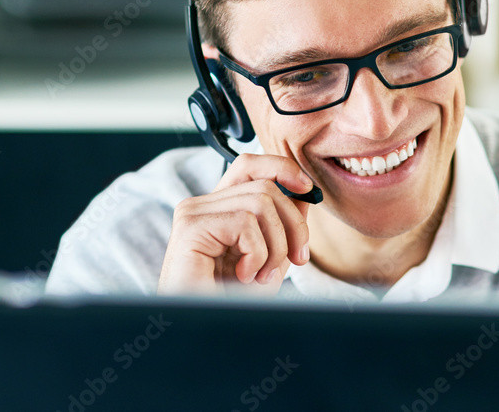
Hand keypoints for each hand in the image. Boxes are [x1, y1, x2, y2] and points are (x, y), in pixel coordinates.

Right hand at [157, 153, 312, 295]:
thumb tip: (305, 194)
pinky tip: (243, 275)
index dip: (282, 168)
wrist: (207, 333)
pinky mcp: (191, 228)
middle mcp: (202, 205)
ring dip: (275, 245)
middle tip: (296, 259)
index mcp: (219, 208)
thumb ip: (285, 225)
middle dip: (294, 224)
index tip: (307, 189)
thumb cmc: (232, 301)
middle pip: (265, 186)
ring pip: (260, 203)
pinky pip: (244, 223)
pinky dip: (256, 254)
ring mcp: (193, 213)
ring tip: (261, 274)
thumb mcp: (271, 258)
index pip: (250, 165)